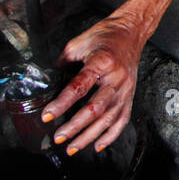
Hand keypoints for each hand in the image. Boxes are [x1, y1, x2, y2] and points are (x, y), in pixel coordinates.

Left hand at [43, 14, 143, 154]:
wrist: (131, 32)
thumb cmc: (105, 36)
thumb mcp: (78, 44)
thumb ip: (63, 64)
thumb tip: (49, 82)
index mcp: (101, 62)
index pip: (79, 86)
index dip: (61, 103)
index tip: (47, 116)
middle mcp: (116, 78)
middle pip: (95, 108)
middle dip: (75, 126)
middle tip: (58, 136)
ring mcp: (125, 88)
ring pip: (108, 118)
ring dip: (89, 135)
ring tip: (72, 147)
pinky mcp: (130, 95)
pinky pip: (122, 119)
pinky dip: (111, 135)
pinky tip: (98, 145)